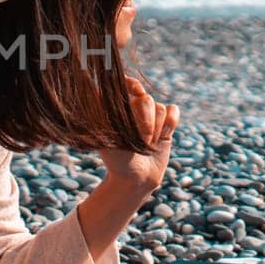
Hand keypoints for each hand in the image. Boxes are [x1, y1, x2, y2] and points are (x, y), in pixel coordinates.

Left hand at [95, 75, 178, 192]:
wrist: (136, 179)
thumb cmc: (116, 160)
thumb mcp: (105, 137)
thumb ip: (101, 113)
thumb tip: (91, 87)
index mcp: (118, 108)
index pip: (126, 83)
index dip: (132, 84)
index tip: (136, 93)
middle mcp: (134, 108)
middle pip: (146, 100)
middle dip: (146, 121)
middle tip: (142, 140)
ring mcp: (151, 116)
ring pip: (160, 109)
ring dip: (156, 129)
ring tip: (147, 146)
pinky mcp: (166, 124)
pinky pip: (173, 112)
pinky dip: (171, 123)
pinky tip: (164, 136)